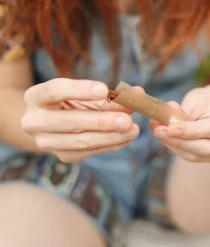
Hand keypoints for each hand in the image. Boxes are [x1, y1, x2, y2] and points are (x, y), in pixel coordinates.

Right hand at [21, 78, 138, 162]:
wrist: (53, 121)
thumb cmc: (72, 100)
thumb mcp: (84, 92)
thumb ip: (108, 94)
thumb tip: (137, 94)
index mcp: (35, 96)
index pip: (56, 90)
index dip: (80, 90)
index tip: (104, 90)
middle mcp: (33, 121)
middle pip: (70, 122)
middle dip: (102, 121)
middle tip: (127, 119)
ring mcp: (45, 142)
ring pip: (81, 141)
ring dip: (111, 136)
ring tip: (133, 129)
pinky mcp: (62, 156)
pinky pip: (89, 152)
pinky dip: (110, 145)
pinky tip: (126, 138)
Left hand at [151, 85, 209, 162]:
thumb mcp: (202, 97)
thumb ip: (186, 110)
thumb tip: (167, 117)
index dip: (191, 131)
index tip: (170, 127)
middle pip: (205, 148)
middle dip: (178, 140)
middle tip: (157, 129)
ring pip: (195, 155)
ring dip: (173, 144)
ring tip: (156, 129)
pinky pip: (191, 157)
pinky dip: (175, 147)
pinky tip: (163, 136)